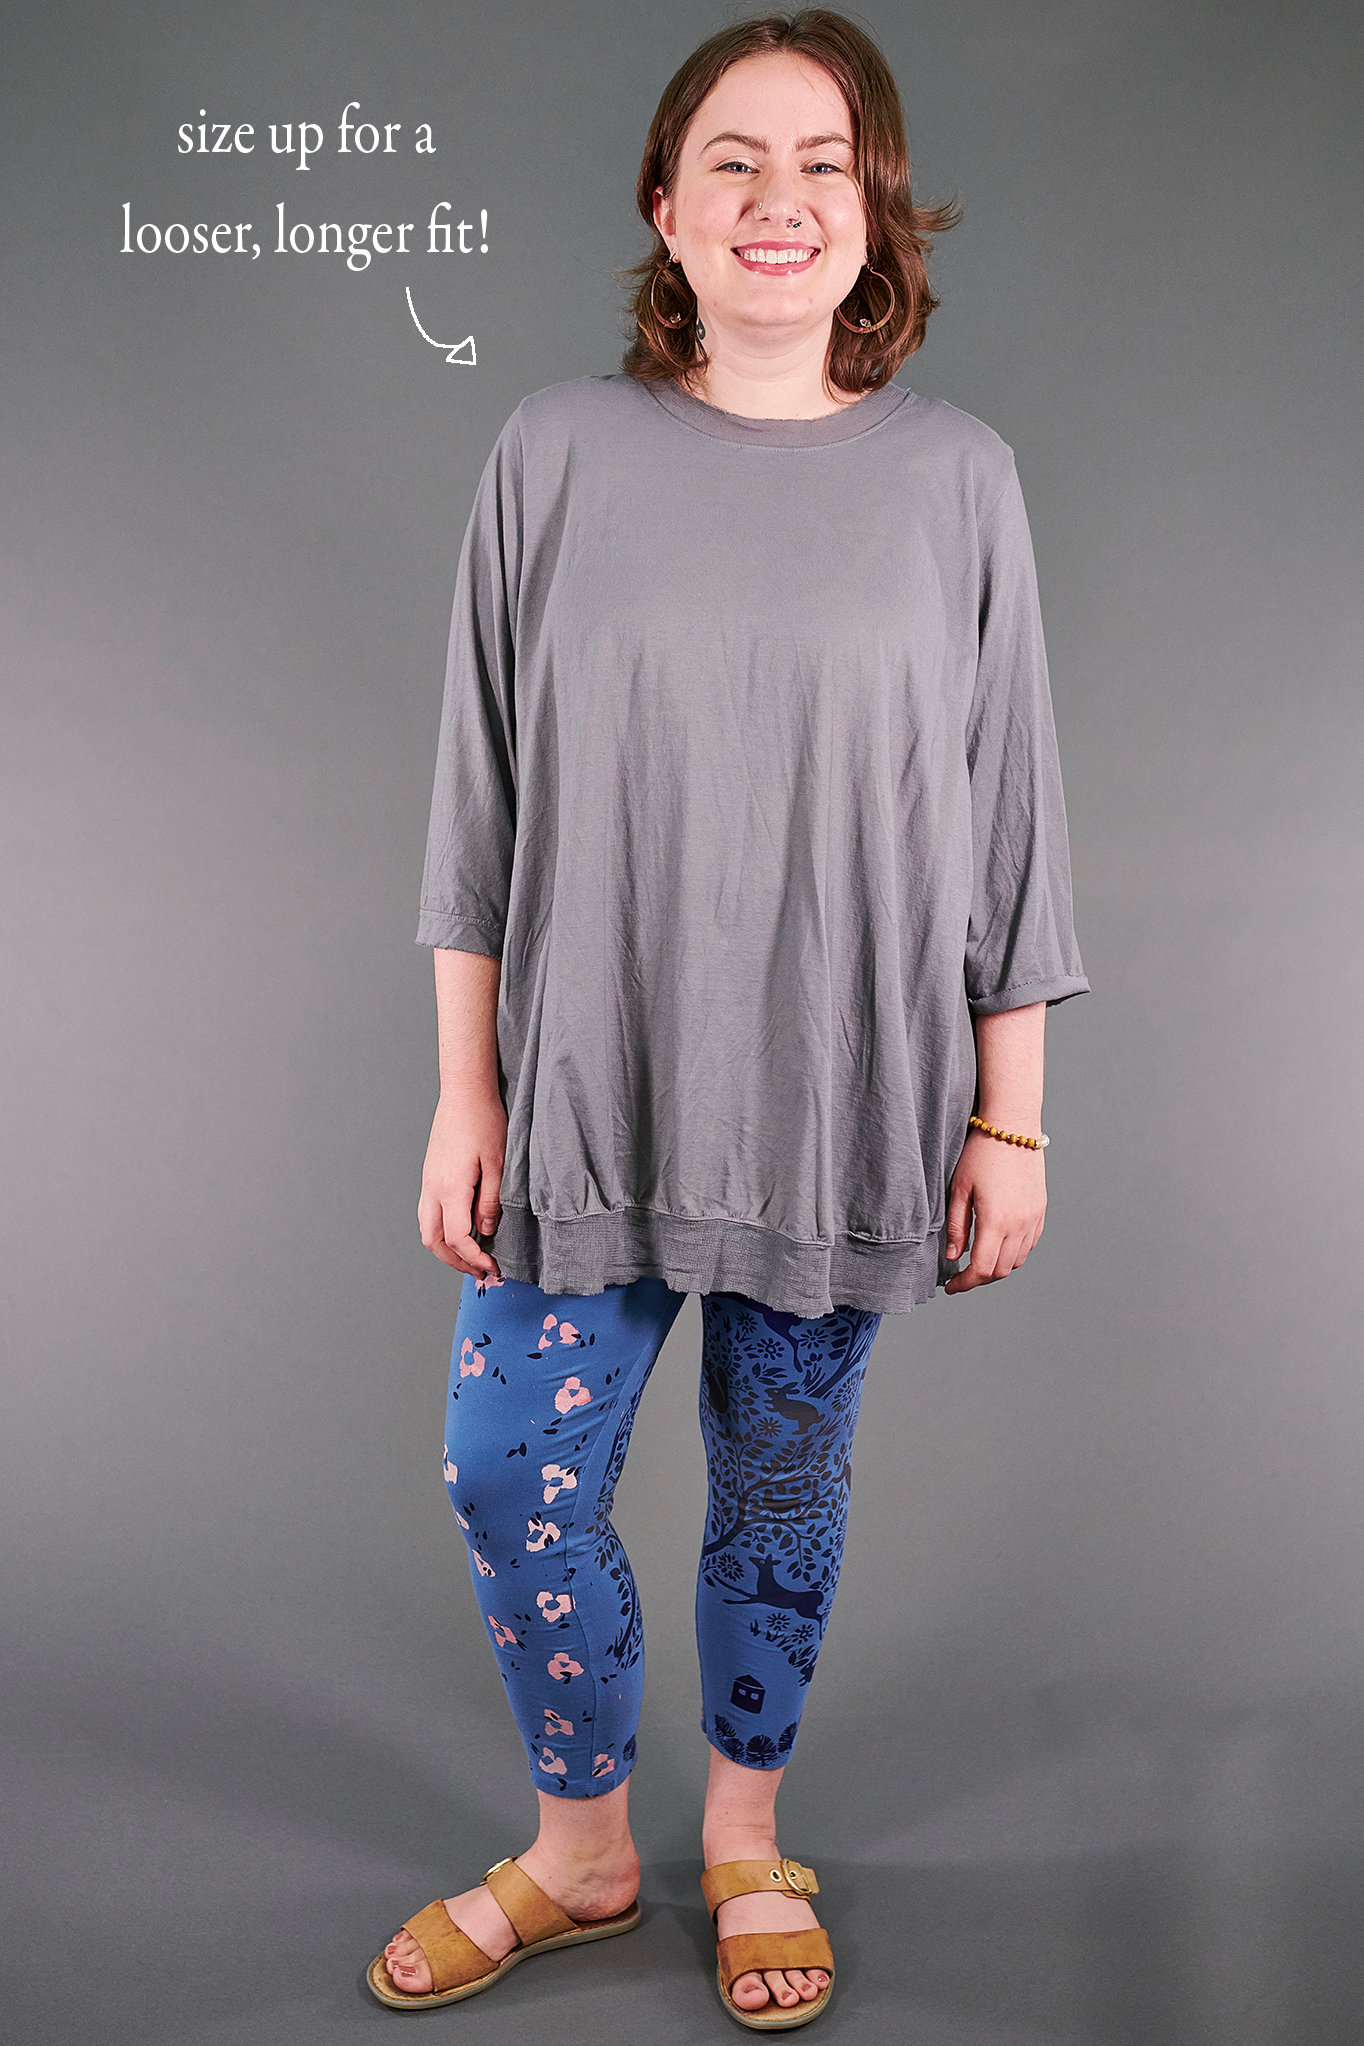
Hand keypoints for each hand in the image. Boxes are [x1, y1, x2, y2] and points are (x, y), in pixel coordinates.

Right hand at [417, 1087, 506, 1280]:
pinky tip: (460, 1230)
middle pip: (434, 1241)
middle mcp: (432, 1189)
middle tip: (480, 1271)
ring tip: (469, 1257)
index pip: (457, 1238)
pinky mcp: (429, 1176)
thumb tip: (486, 1232)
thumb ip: (491, 1202)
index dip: (475, 1259)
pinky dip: (441, 1232)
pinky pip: (427, 1214)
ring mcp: (427, 1182)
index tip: (493, 1267)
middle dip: (456, 1262)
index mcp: (450, 1188)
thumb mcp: (498, 1164)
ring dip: (445, 1249)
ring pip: (426, 1229)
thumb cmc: (484, 1121)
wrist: (464, 1093)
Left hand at [943, 1128, 1045, 1294]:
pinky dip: (1013, 1253)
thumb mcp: (959, 1188)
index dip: (965, 1283)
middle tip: (961, 1276)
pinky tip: (998, 1244)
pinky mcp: (1041, 1211)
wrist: (1012, 1127)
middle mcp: (1019, 1224)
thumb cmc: (982, 1152)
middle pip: (1000, 1270)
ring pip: (1017, 1261)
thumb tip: (954, 1256)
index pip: (982, 1269)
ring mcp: (1033, 1219)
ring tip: (978, 1259)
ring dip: (997, 1267)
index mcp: (996, 1220)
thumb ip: (957, 1226)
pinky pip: (1029, 1245)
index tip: (952, 1286)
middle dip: (979, 1279)